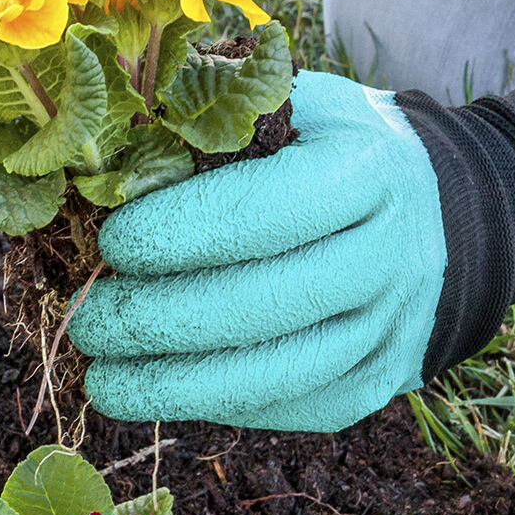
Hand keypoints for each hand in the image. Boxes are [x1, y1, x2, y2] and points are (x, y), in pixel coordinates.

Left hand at [68, 59, 514, 430]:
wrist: (427, 212)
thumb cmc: (325, 149)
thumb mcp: (287, 107)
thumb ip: (213, 123)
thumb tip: (102, 163)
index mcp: (368, 170)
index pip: (264, 213)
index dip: (178, 233)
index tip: (110, 244)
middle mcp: (392, 257)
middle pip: (262, 306)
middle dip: (158, 321)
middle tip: (87, 322)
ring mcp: (390, 330)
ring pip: (275, 375)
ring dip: (174, 386)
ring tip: (102, 380)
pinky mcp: (375, 385)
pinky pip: (288, 408)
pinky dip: (214, 406)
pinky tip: (158, 392)